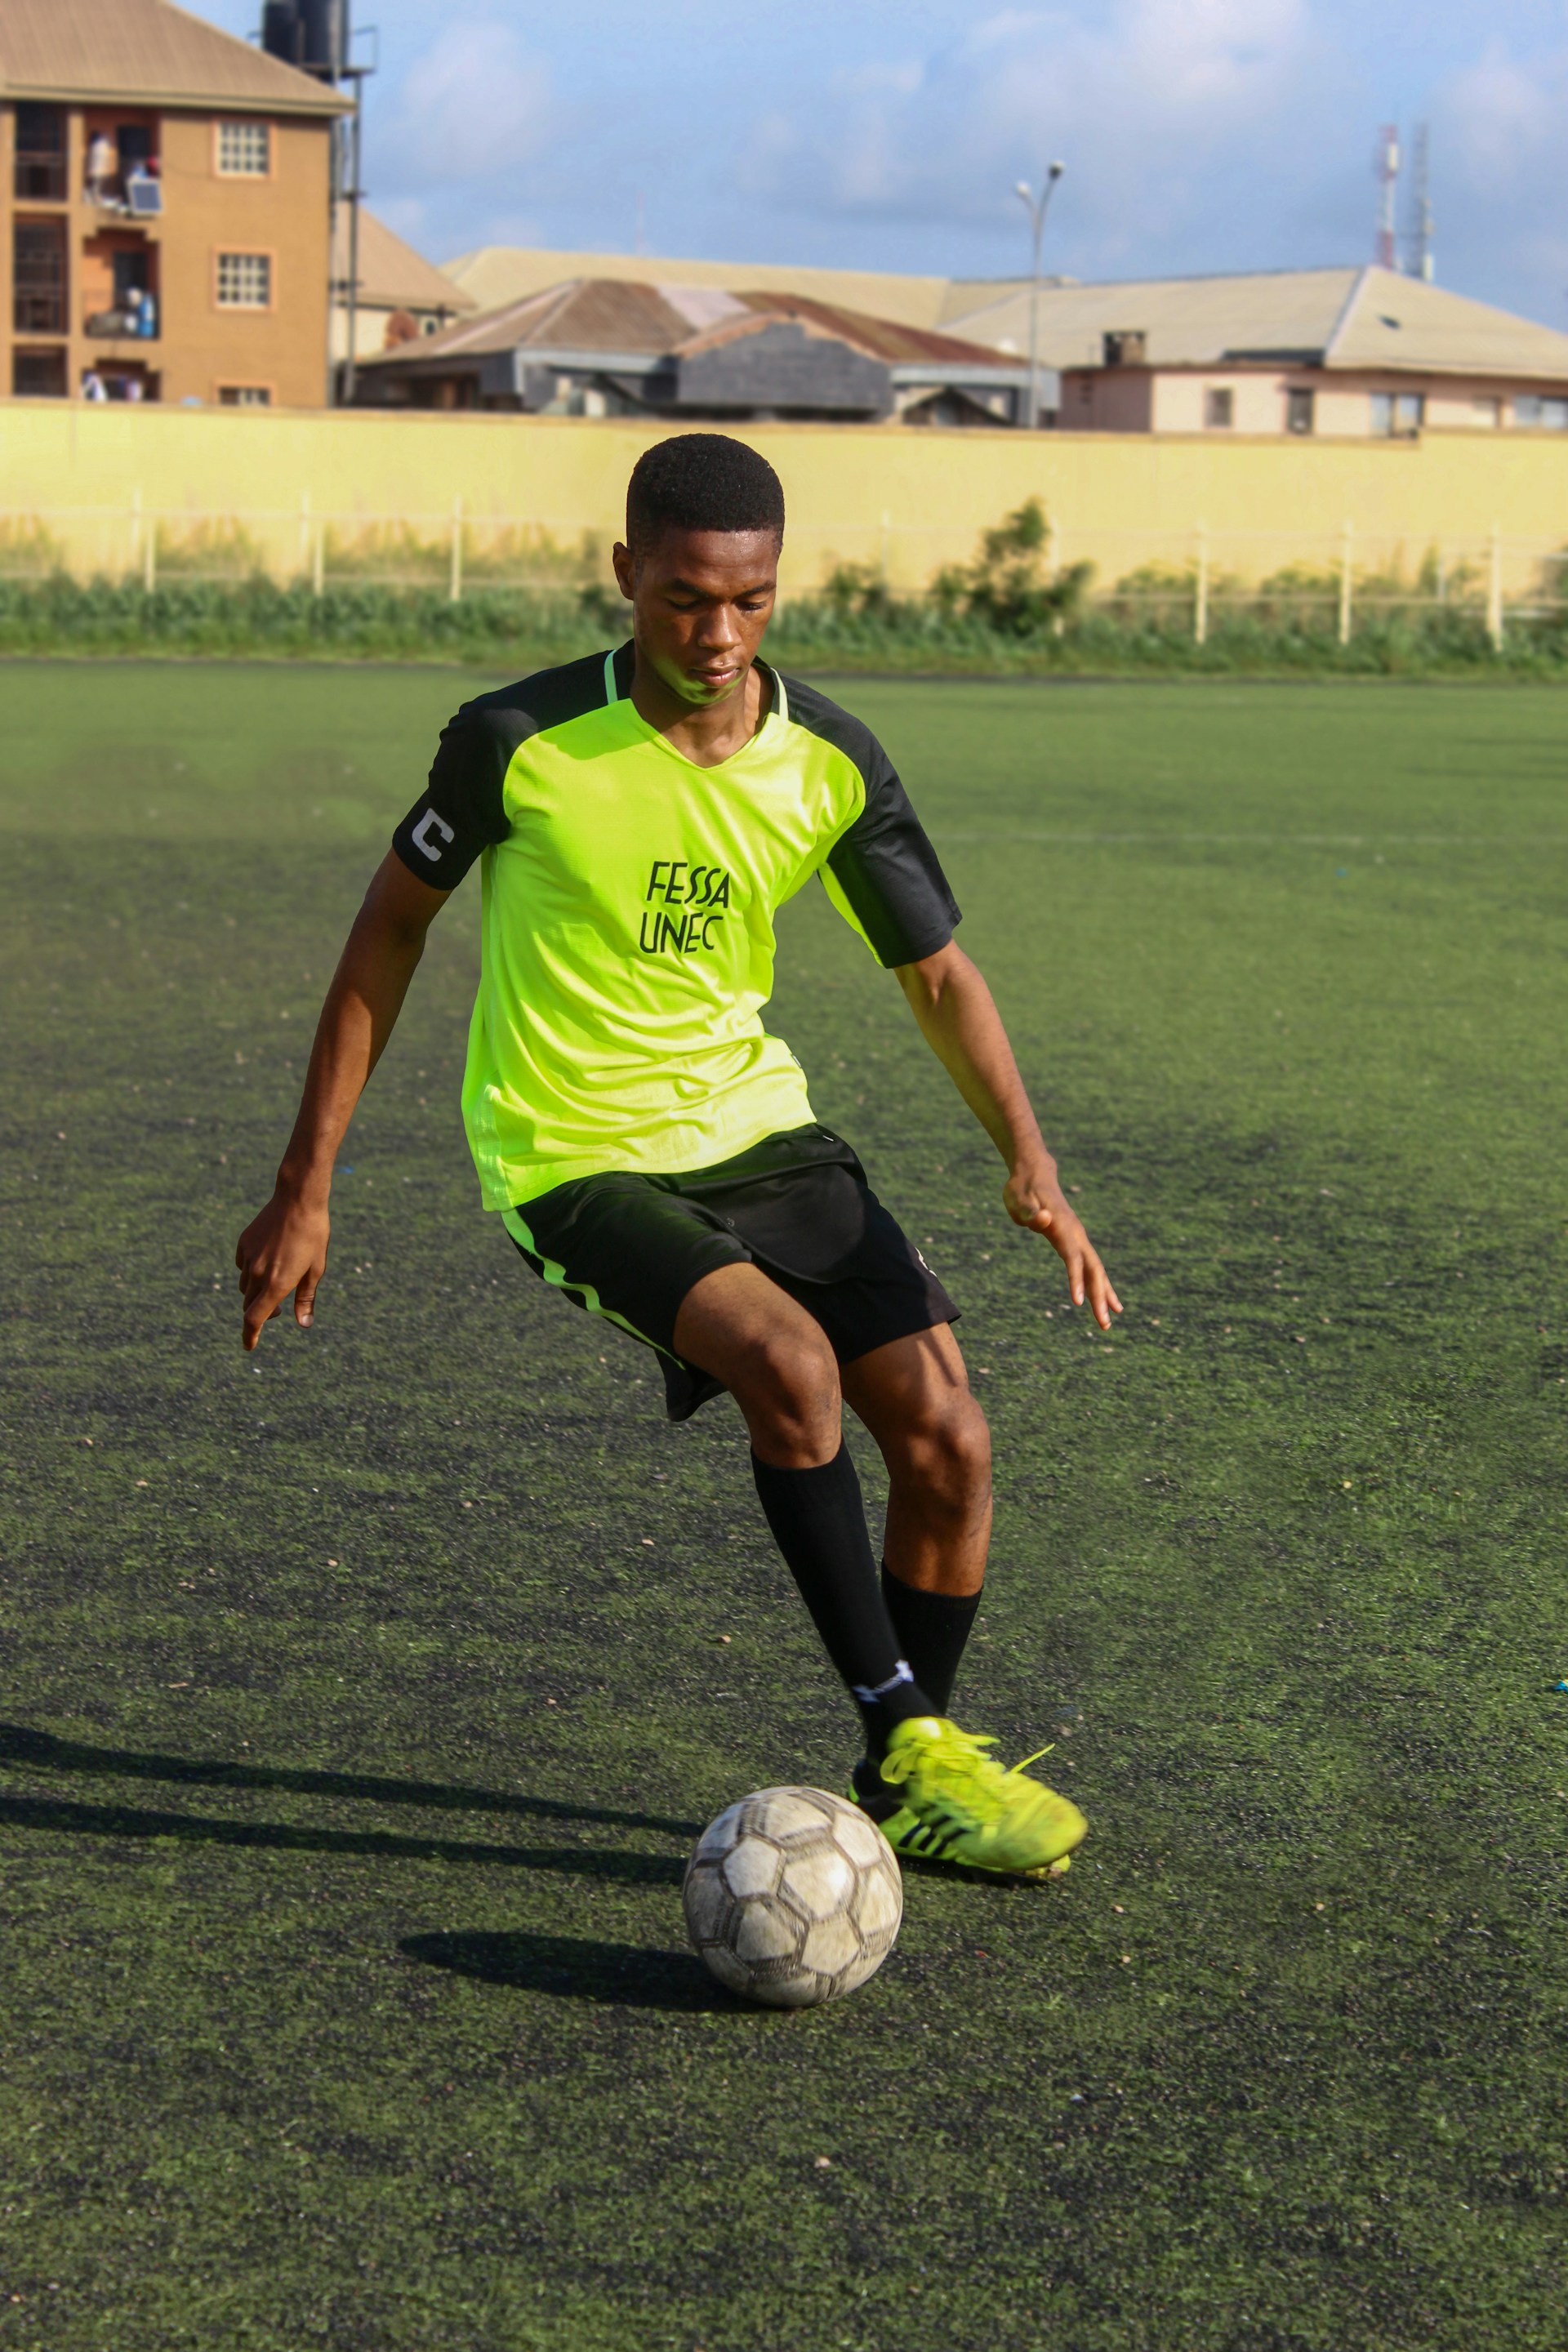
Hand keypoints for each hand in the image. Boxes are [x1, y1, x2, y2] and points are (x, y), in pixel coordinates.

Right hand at [234, 1186, 329, 1352]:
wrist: (298, 1200)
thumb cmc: (313, 1235)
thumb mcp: (316, 1269)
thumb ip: (305, 1299)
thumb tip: (303, 1324)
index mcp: (277, 1284)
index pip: (255, 1319)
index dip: (250, 1335)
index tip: (249, 1346)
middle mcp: (258, 1273)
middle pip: (249, 1305)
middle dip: (259, 1314)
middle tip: (277, 1312)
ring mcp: (249, 1258)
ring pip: (245, 1286)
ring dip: (255, 1293)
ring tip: (275, 1283)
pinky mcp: (244, 1244)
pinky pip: (243, 1266)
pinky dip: (251, 1271)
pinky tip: (268, 1261)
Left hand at [1003, 1154, 1122, 1331]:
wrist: (1034, 1174)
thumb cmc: (1022, 1189)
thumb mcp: (1019, 1199)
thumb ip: (1031, 1211)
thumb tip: (1043, 1219)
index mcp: (1062, 1227)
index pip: (1072, 1257)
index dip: (1075, 1279)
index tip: (1077, 1302)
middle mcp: (1076, 1235)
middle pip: (1092, 1269)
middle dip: (1099, 1297)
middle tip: (1104, 1324)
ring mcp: (1078, 1239)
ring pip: (1096, 1271)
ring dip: (1102, 1296)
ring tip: (1107, 1323)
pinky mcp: (1075, 1243)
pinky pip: (1090, 1268)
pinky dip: (1098, 1286)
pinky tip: (1104, 1303)